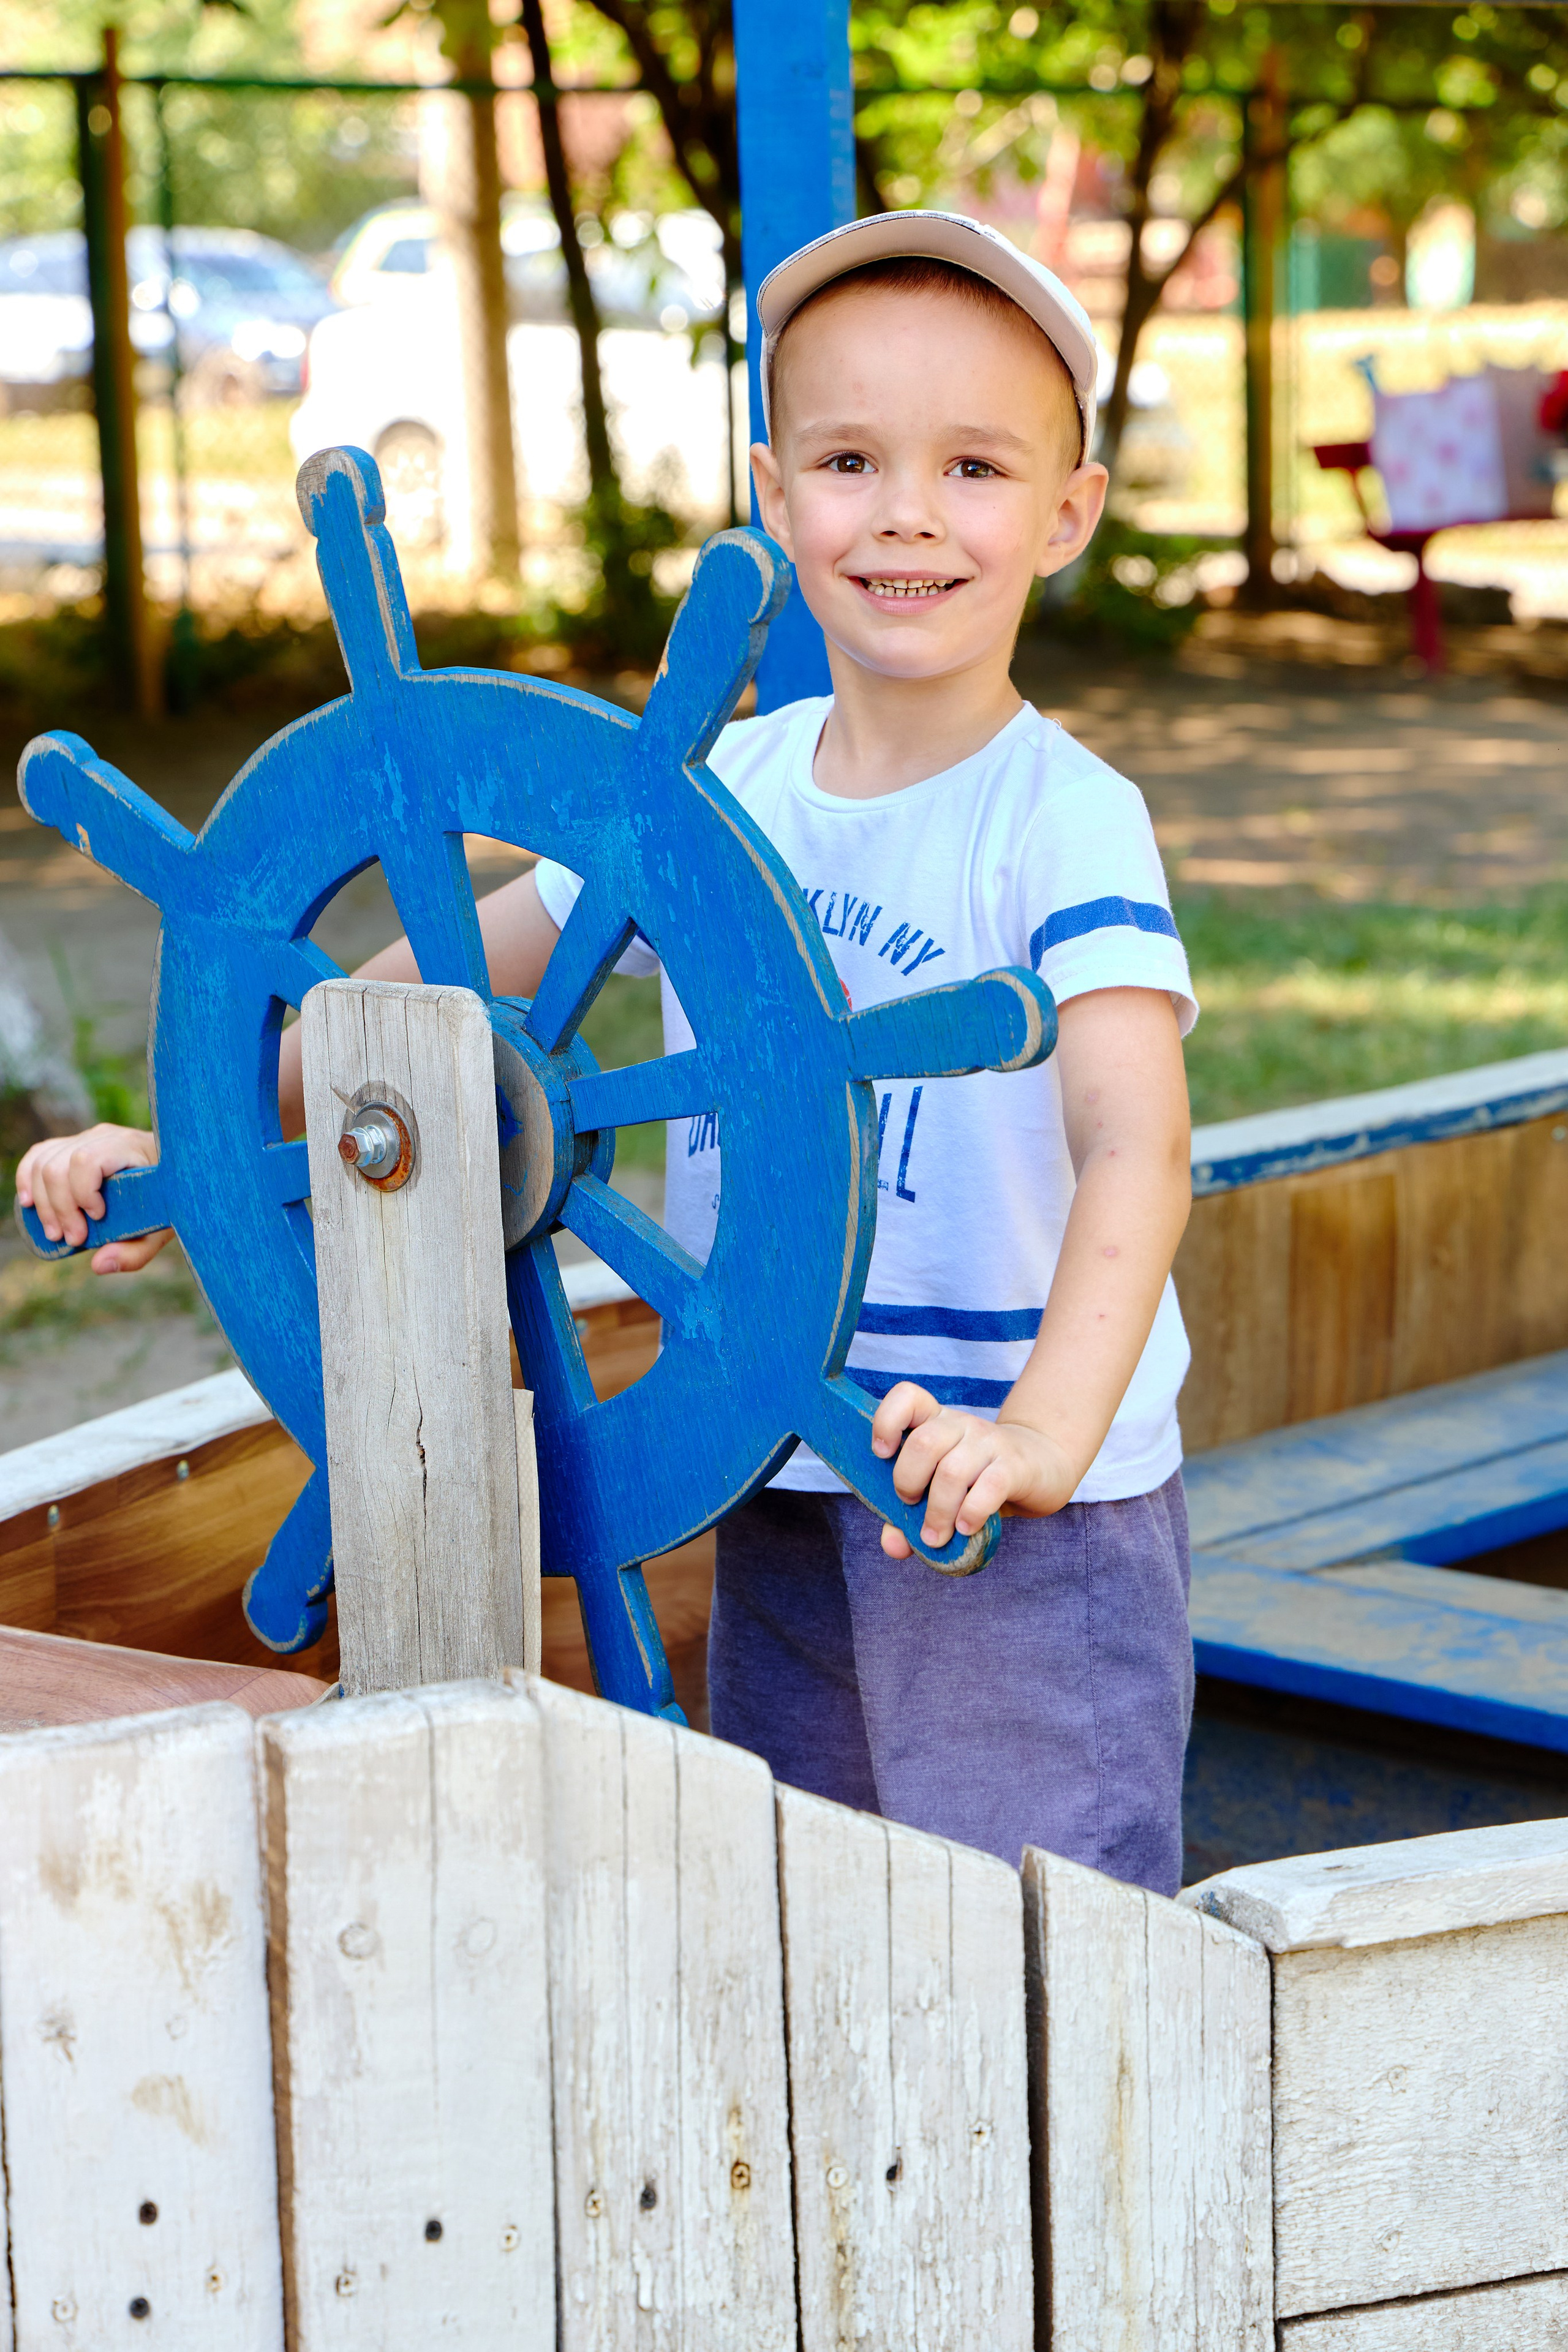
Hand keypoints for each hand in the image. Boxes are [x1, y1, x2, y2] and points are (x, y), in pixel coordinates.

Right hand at [15, 1124, 168, 1272]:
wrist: (177, 1173)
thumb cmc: (171, 1200)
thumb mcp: (162, 1229)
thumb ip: (136, 1251)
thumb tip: (98, 1264)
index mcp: (129, 1148)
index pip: (86, 1160)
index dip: (81, 1193)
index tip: (97, 1218)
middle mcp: (104, 1137)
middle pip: (58, 1166)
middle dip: (60, 1208)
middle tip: (73, 1239)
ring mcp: (86, 1138)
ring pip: (44, 1162)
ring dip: (43, 1203)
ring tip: (56, 1233)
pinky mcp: (72, 1145)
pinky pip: (38, 1155)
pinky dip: (27, 1179)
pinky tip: (28, 1204)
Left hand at [870, 1382, 1079, 1559]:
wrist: (1043, 1467)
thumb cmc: (980, 1480)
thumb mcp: (941, 1493)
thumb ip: (909, 1518)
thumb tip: (892, 1546)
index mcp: (937, 1421)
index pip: (908, 1397)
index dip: (886, 1422)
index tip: (882, 1454)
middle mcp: (961, 1425)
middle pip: (923, 1443)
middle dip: (907, 1483)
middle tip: (910, 1507)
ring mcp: (990, 1442)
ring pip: (952, 1471)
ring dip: (938, 1512)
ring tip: (937, 1536)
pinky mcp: (1015, 1465)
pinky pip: (988, 1488)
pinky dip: (971, 1513)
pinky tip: (967, 1528)